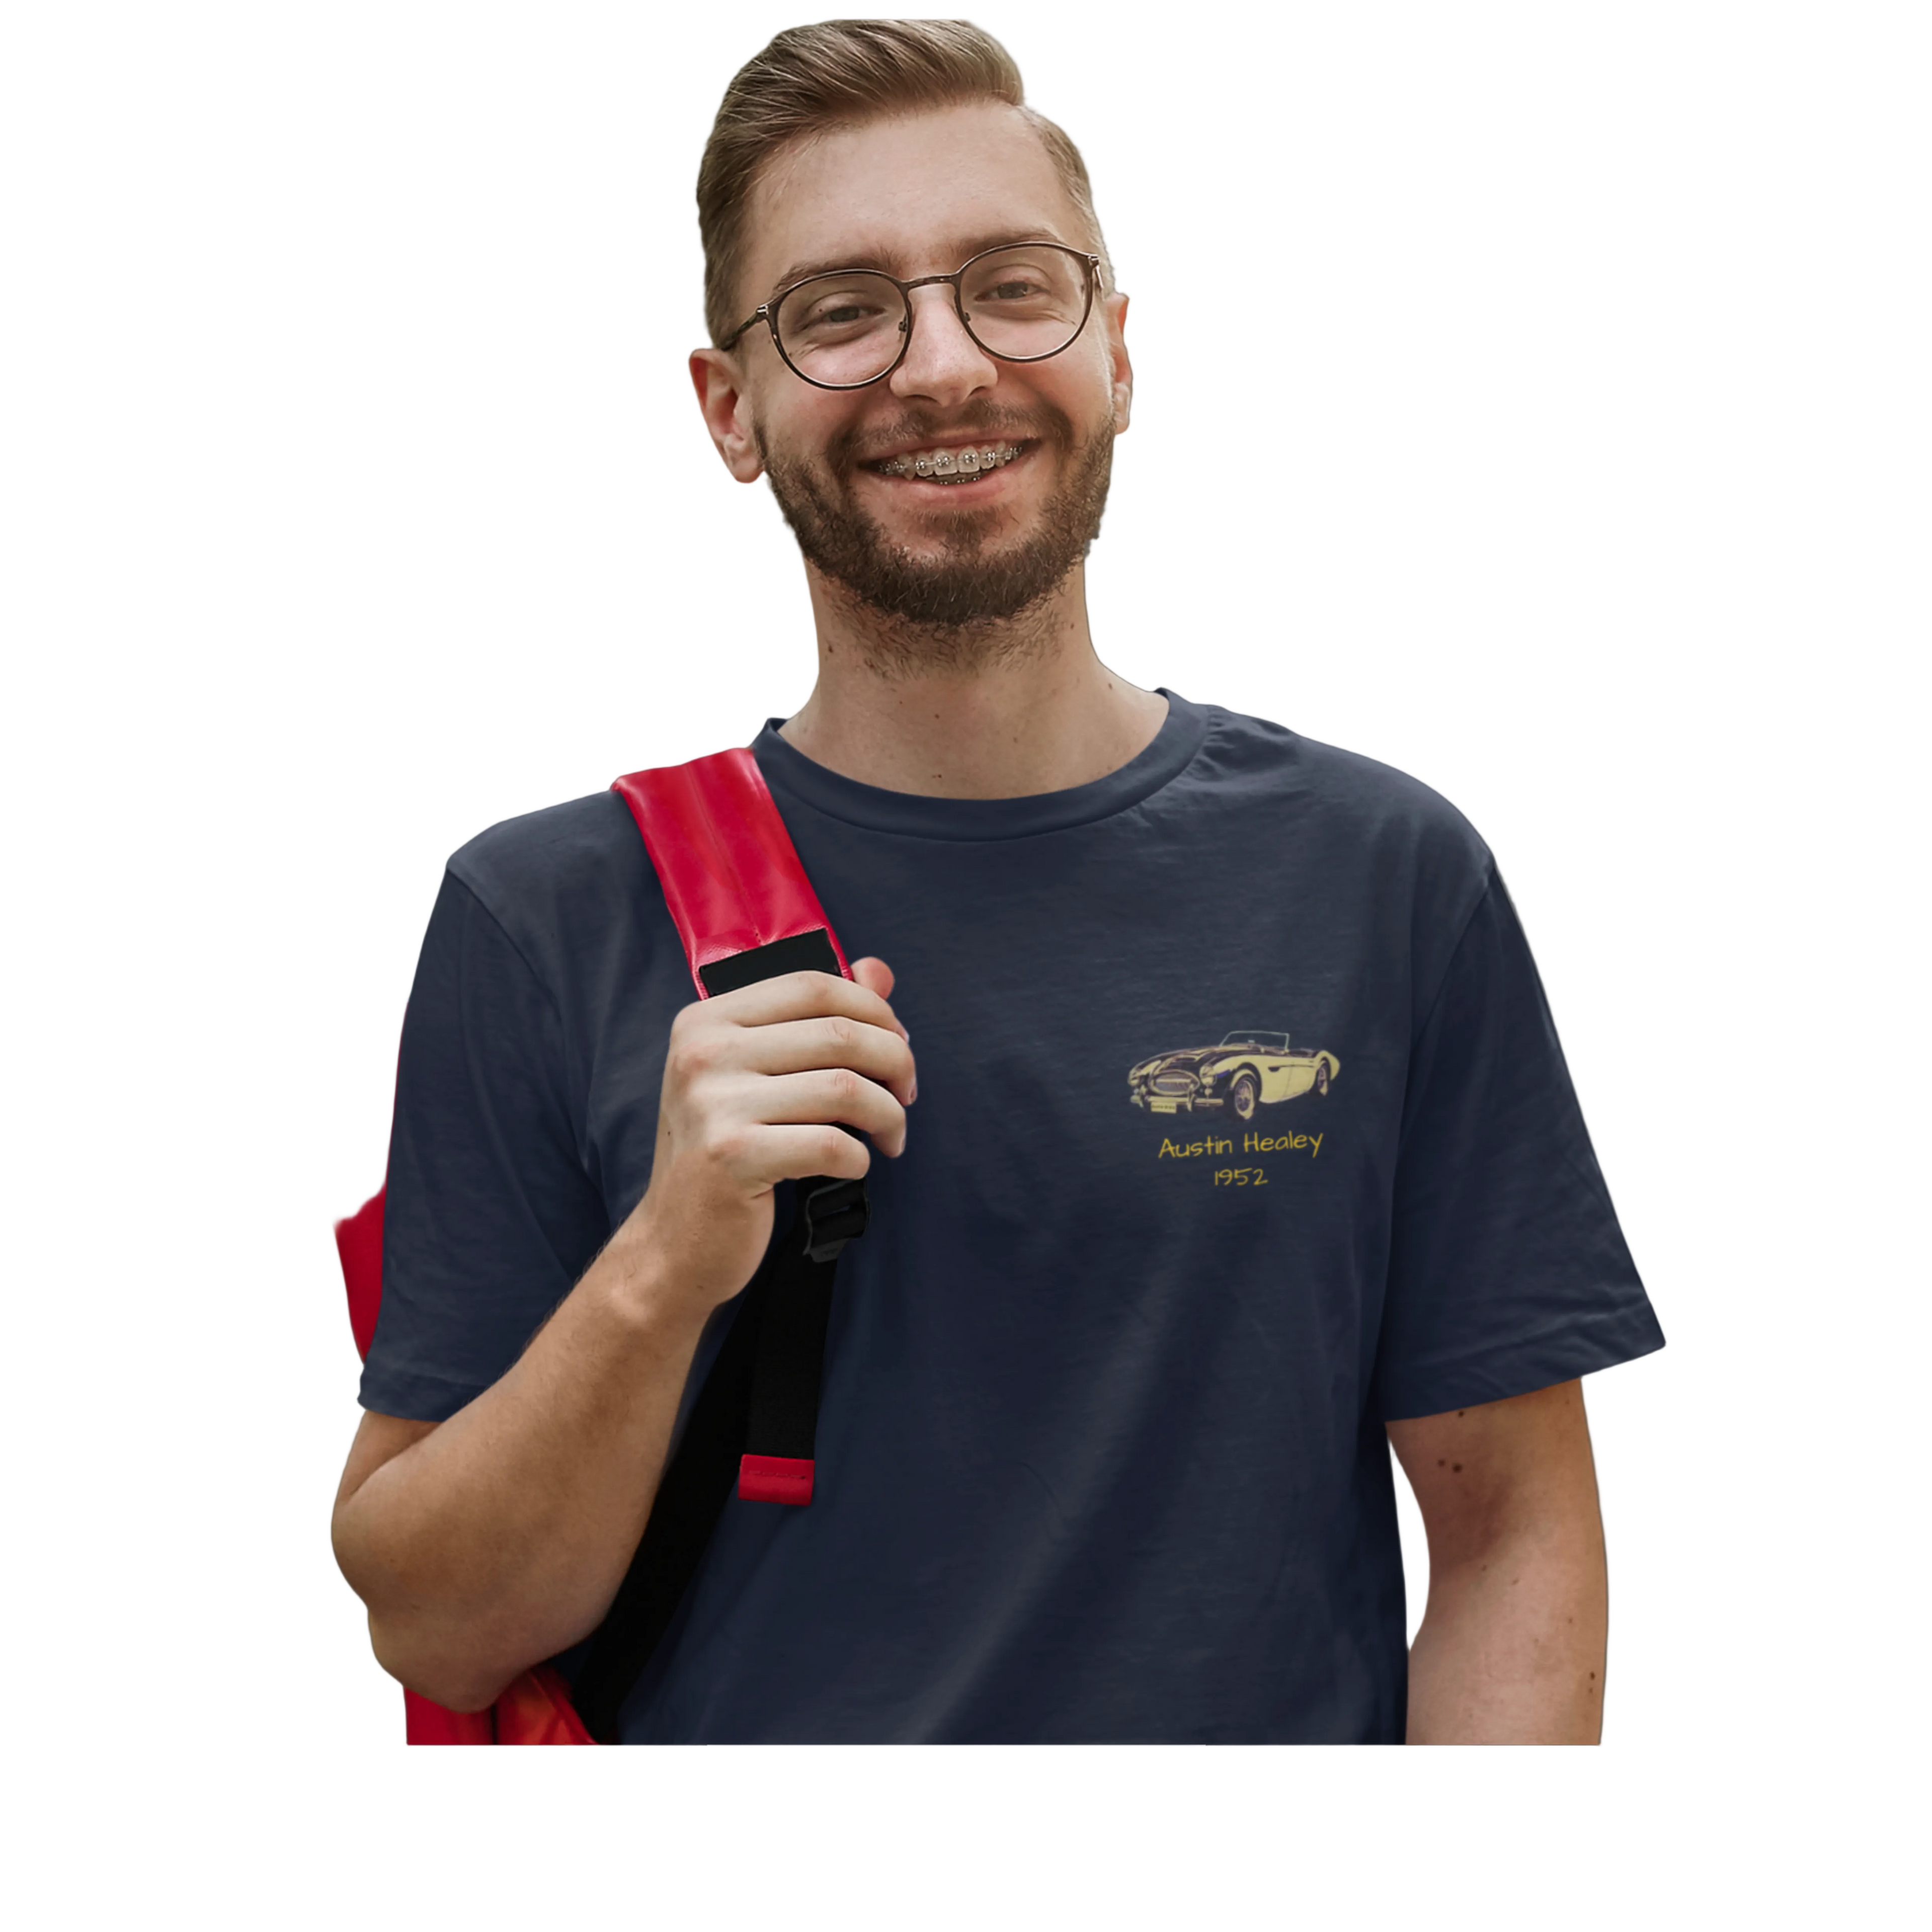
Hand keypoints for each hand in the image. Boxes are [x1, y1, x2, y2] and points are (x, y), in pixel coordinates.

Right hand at [621, 957, 914, 1319]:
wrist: (675, 1243)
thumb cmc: (727, 1153)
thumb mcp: (757, 1075)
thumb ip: (815, 1020)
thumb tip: (879, 971)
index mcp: (706, 1020)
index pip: (812, 986)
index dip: (873, 1011)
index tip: (899, 1045)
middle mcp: (702, 1053)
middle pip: (838, 1033)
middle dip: (894, 1063)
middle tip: (906, 1095)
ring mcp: (712, 1104)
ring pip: (845, 1088)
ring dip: (888, 1115)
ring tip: (891, 1136)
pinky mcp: (731, 1157)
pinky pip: (831, 1144)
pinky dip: (860, 1157)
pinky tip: (855, 1166)